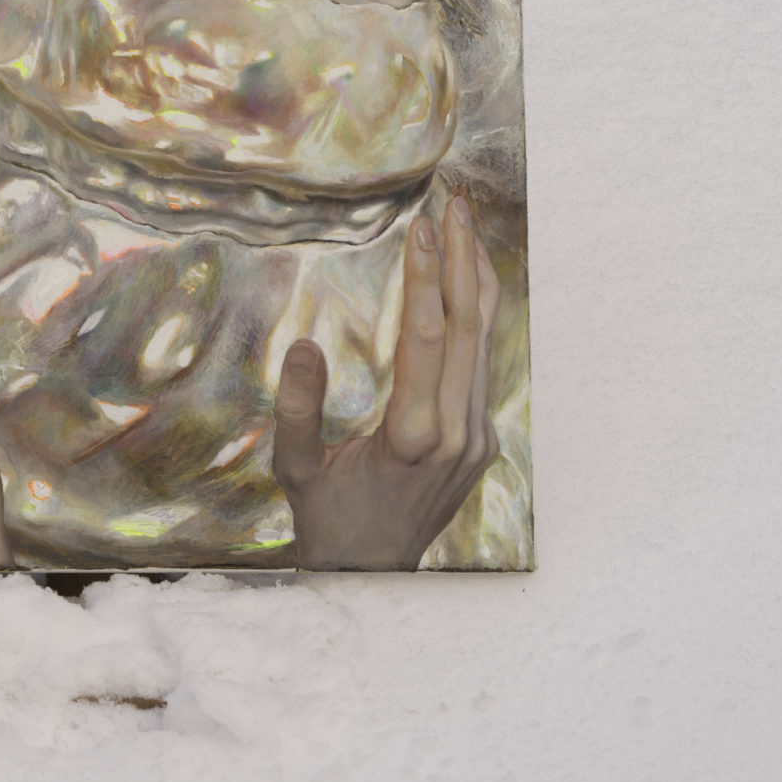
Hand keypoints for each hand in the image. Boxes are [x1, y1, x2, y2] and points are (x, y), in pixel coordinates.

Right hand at [275, 192, 501, 569]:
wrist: (374, 575)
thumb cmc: (329, 522)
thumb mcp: (297, 472)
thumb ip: (300, 412)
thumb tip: (302, 349)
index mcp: (413, 437)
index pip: (427, 338)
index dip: (427, 278)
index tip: (424, 228)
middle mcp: (456, 433)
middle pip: (469, 328)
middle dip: (463, 260)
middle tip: (457, 205)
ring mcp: (476, 437)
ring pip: (485, 343)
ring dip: (475, 281)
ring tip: (466, 228)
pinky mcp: (481, 441)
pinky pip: (483, 364)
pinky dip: (476, 316)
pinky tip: (466, 283)